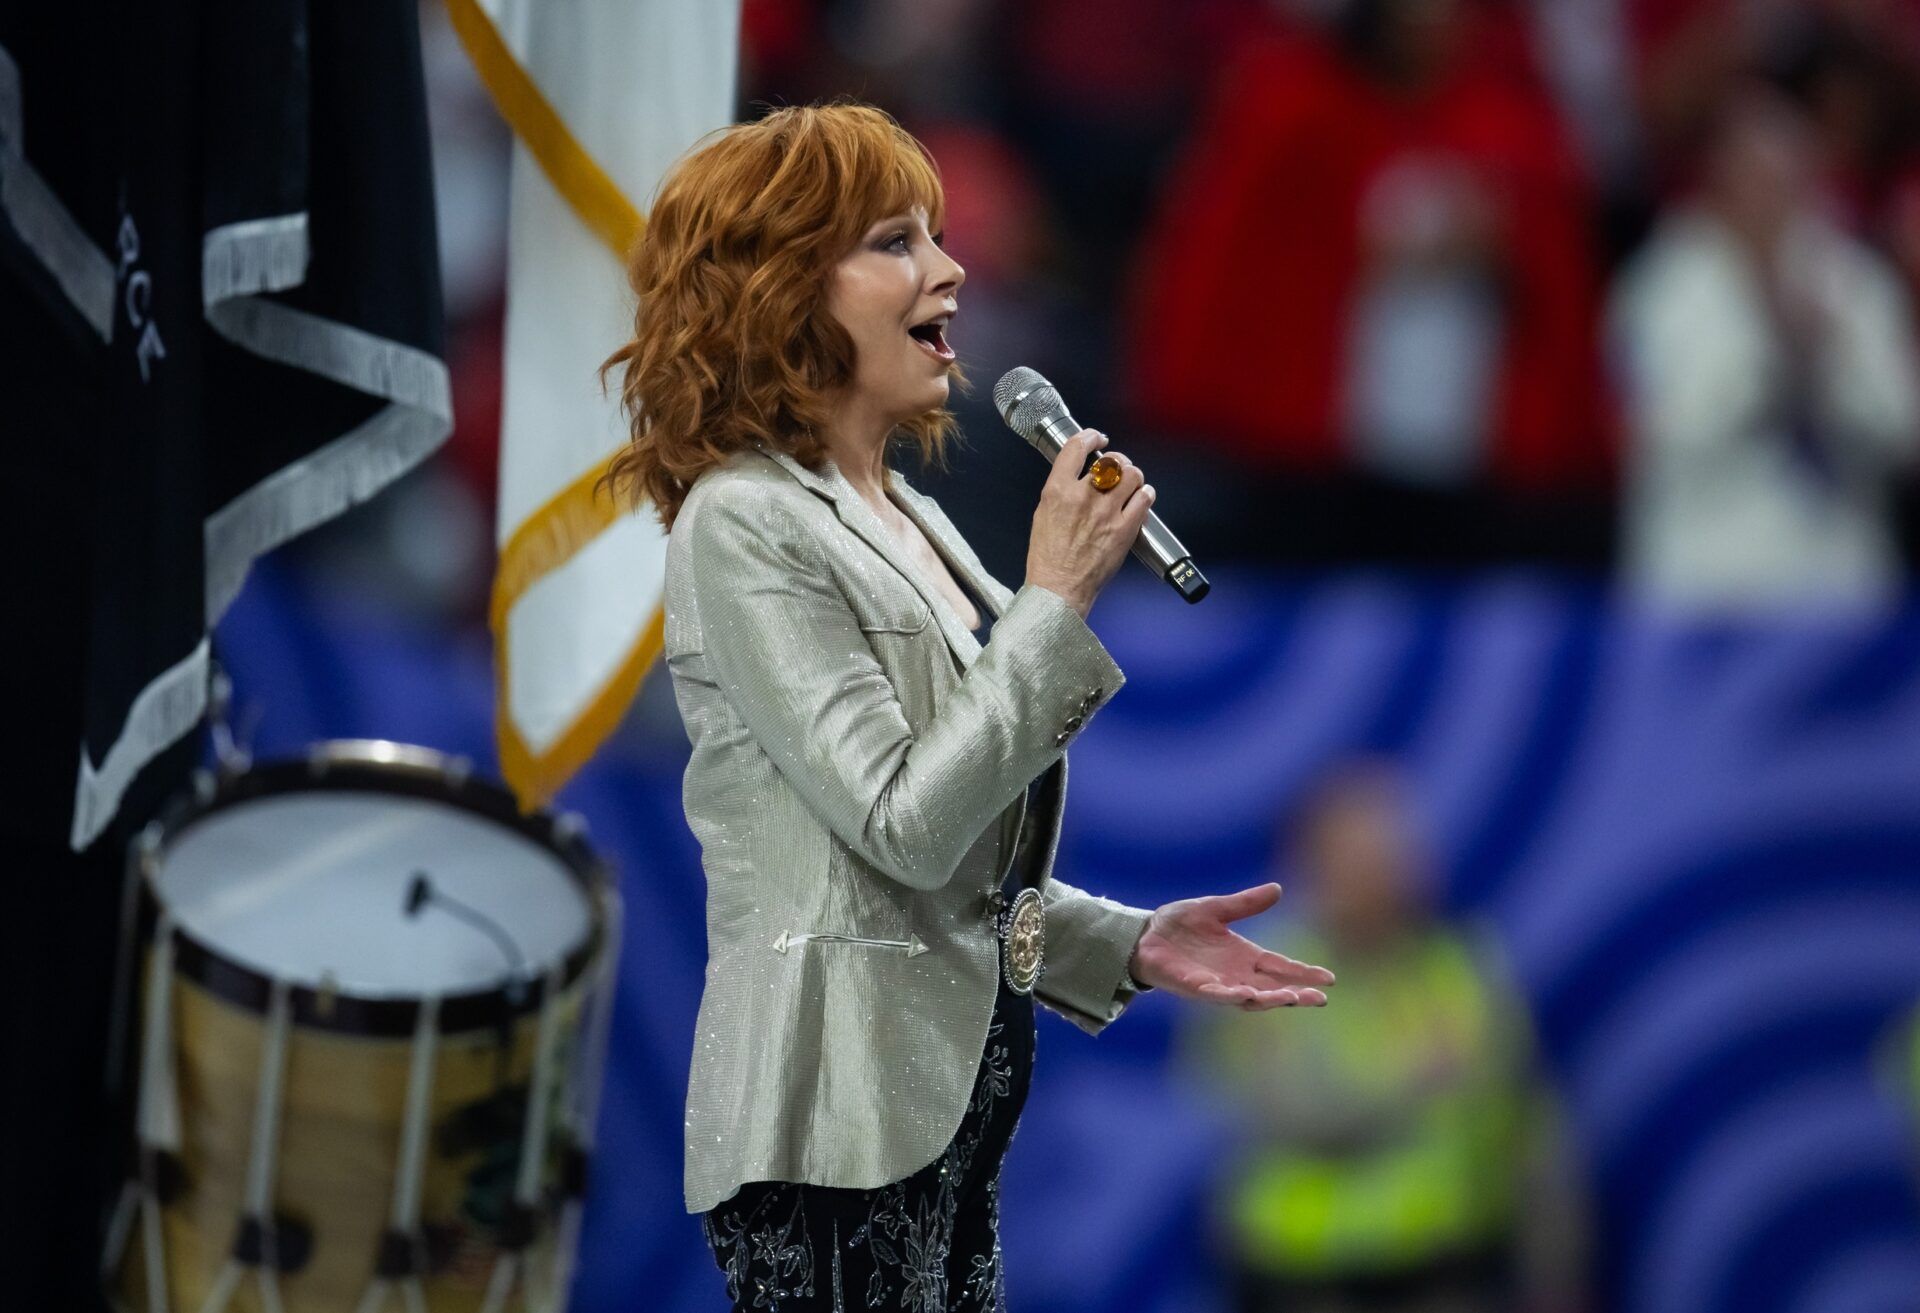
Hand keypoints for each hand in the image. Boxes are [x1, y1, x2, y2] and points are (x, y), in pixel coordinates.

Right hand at [1026, 429, 1155, 617]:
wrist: (1058, 590)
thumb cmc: (1048, 559)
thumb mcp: (1042, 515)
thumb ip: (1061, 492)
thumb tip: (1078, 477)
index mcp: (1057, 492)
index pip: (1077, 447)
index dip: (1091, 437)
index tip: (1097, 439)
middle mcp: (1082, 497)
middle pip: (1110, 459)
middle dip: (1117, 460)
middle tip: (1117, 468)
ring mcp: (1106, 513)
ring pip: (1132, 474)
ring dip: (1133, 476)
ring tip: (1130, 484)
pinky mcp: (1124, 529)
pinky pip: (1145, 498)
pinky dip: (1145, 495)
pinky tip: (1140, 499)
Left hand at [1128, 883, 1332, 1008]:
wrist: (1144, 934)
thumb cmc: (1179, 925)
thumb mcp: (1216, 909)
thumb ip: (1244, 903)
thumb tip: (1277, 889)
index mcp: (1244, 956)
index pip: (1281, 967)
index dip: (1304, 973)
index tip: (1330, 978)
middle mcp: (1234, 974)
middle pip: (1272, 989)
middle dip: (1295, 994)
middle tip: (1319, 999)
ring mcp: (1215, 983)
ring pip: (1248, 998)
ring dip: (1267, 999)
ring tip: (1289, 998)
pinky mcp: (1192, 986)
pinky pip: (1213, 994)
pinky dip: (1229, 995)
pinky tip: (1244, 994)